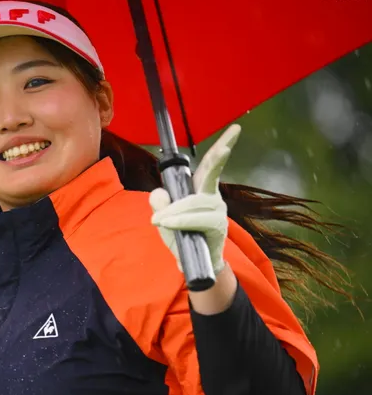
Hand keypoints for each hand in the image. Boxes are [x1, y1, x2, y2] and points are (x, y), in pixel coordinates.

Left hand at [148, 124, 240, 275]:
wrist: (194, 266)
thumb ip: (160, 203)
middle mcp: (213, 197)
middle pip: (212, 173)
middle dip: (218, 158)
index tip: (236, 129)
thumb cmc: (181, 237)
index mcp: (201, 190)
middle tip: (225, 146)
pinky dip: (178, 221)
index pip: (208, 165)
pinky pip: (194, 220)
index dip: (221, 148)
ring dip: (172, 212)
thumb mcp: (165, 218)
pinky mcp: (217, 227)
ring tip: (157, 220)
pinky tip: (166, 223)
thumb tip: (159, 192)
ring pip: (192, 203)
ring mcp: (217, 211)